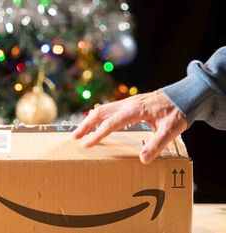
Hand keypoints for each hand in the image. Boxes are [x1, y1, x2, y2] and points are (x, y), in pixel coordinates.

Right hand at [71, 91, 186, 163]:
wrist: (185, 95)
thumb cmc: (178, 111)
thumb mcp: (171, 130)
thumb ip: (157, 144)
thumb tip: (143, 160)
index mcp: (134, 110)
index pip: (111, 123)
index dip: (97, 134)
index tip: (86, 144)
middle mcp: (128, 104)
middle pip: (100, 112)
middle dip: (86, 125)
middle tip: (74, 137)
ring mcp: (128, 102)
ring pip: (103, 109)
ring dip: (90, 120)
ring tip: (81, 131)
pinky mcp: (130, 104)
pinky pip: (109, 109)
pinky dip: (99, 117)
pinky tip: (98, 124)